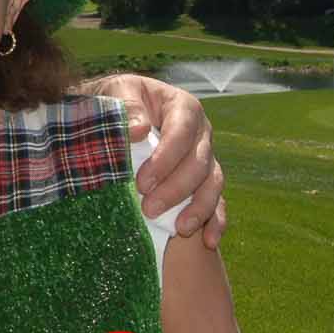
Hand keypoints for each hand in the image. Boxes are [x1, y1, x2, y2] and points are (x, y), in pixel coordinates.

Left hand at [84, 73, 225, 247]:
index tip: (142, 182)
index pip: (182, 132)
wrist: (116, 113)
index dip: (166, 159)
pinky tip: (209, 241)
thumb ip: (127, 106)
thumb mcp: (116, 91)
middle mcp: (200, 133)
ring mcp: (205, 158)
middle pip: (198, 163)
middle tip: (149, 209)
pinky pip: (218, 201)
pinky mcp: (203, 181)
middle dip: (176, 189)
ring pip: (212, 184)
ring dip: (199, 208)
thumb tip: (139, 130)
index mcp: (183, 107)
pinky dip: (216, 221)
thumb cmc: (116, 100)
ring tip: (180, 229)